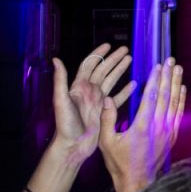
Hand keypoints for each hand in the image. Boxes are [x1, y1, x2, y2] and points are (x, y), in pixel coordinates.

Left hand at [51, 44, 134, 163]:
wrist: (73, 145)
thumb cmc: (65, 124)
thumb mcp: (61, 100)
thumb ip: (60, 79)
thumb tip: (56, 59)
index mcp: (79, 87)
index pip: (90, 65)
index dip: (99, 54)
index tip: (109, 45)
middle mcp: (89, 91)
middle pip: (103, 70)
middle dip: (113, 59)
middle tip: (125, 50)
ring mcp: (98, 101)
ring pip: (112, 81)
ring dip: (120, 70)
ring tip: (130, 60)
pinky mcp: (106, 111)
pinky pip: (118, 98)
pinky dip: (126, 90)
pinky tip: (134, 84)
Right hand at [98, 59, 185, 191]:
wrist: (137, 181)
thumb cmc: (119, 162)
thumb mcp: (106, 141)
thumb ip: (106, 119)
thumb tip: (107, 98)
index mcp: (142, 126)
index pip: (151, 97)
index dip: (156, 80)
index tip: (158, 66)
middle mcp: (158, 126)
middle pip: (166, 96)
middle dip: (168, 76)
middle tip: (171, 61)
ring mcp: (167, 131)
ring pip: (174, 103)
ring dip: (176, 84)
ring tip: (179, 69)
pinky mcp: (172, 136)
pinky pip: (178, 114)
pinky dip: (181, 100)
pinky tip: (182, 89)